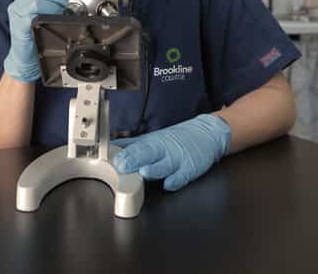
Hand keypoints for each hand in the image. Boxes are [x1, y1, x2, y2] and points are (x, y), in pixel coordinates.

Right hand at [3, 0, 74, 81]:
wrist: (25, 60)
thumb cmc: (37, 38)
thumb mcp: (47, 17)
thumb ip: (56, 3)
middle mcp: (19, 3)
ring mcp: (17, 13)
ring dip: (53, 0)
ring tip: (64, 8)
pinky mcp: (19, 24)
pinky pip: (31, 13)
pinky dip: (45, 12)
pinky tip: (53, 17)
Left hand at [111, 114, 231, 190]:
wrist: (207, 133)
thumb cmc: (177, 139)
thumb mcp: (153, 138)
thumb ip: (133, 145)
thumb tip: (112, 147)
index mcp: (152, 142)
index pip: (135, 146)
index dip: (122, 151)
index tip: (110, 155)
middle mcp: (163, 149)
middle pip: (146, 154)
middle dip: (134, 159)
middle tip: (121, 164)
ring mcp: (177, 159)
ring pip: (164, 165)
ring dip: (154, 169)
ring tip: (144, 172)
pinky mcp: (190, 168)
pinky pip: (182, 176)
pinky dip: (176, 180)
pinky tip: (168, 184)